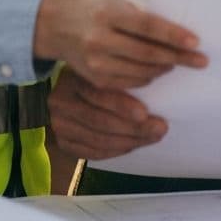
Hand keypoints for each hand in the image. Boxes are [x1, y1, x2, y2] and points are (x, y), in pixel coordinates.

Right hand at [33, 0, 207, 88]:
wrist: (53, 25)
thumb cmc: (93, 8)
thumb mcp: (115, 2)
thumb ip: (140, 17)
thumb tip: (175, 32)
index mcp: (109, 14)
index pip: (148, 26)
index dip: (173, 35)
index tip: (196, 42)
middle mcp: (100, 39)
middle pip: (147, 53)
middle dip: (178, 57)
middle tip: (200, 60)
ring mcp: (95, 61)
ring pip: (140, 71)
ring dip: (164, 68)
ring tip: (180, 63)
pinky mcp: (93, 78)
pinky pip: (127, 83)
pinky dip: (146, 78)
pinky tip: (157, 72)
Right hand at [49, 66, 169, 159]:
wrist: (62, 91)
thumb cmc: (91, 77)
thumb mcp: (101, 68)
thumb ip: (119, 77)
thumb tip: (156, 83)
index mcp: (74, 80)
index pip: (98, 95)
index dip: (122, 106)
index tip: (145, 114)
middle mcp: (62, 103)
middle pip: (101, 121)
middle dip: (134, 128)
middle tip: (160, 129)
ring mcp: (60, 125)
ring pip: (98, 139)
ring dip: (129, 141)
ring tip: (152, 138)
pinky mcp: (63, 142)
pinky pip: (92, 152)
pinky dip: (115, 151)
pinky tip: (132, 146)